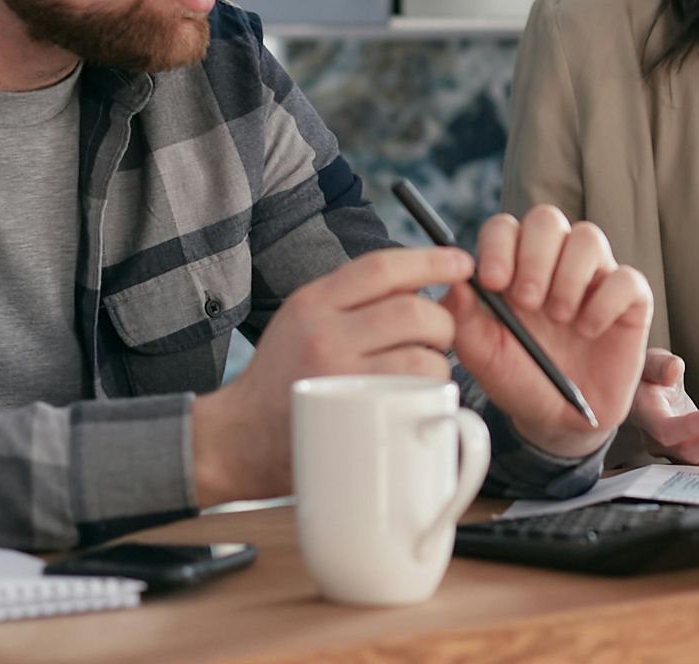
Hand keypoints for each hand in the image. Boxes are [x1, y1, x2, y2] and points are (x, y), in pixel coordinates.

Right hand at [192, 246, 474, 505]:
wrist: (238, 438)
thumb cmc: (280, 380)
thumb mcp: (300, 322)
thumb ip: (347, 302)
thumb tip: (416, 288)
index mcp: (313, 301)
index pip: (382, 267)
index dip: (431, 260)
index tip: (460, 263)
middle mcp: (323, 331)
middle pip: (413, 310)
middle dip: (442, 321)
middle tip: (439, 336)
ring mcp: (339, 374)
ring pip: (422, 354)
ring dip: (439, 362)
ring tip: (425, 372)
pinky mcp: (352, 414)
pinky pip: (415, 392)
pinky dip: (430, 392)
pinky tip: (417, 397)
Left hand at [447, 205, 651, 459]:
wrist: (558, 418)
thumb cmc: (518, 378)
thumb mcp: (482, 354)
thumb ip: (463, 317)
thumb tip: (455, 281)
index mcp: (512, 266)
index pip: (504, 228)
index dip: (499, 246)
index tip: (494, 282)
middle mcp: (554, 262)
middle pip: (547, 219)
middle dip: (534, 256)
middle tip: (528, 301)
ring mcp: (593, 277)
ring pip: (588, 237)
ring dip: (569, 277)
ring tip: (560, 318)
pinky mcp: (629, 299)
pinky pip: (626, 278)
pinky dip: (604, 304)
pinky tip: (589, 331)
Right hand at [631, 349, 698, 467]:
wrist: (648, 392)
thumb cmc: (649, 378)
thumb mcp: (650, 360)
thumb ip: (660, 365)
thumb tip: (673, 369)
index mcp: (646, 415)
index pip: (667, 430)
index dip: (692, 427)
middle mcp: (658, 440)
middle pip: (689, 452)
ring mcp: (675, 451)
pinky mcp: (691, 454)